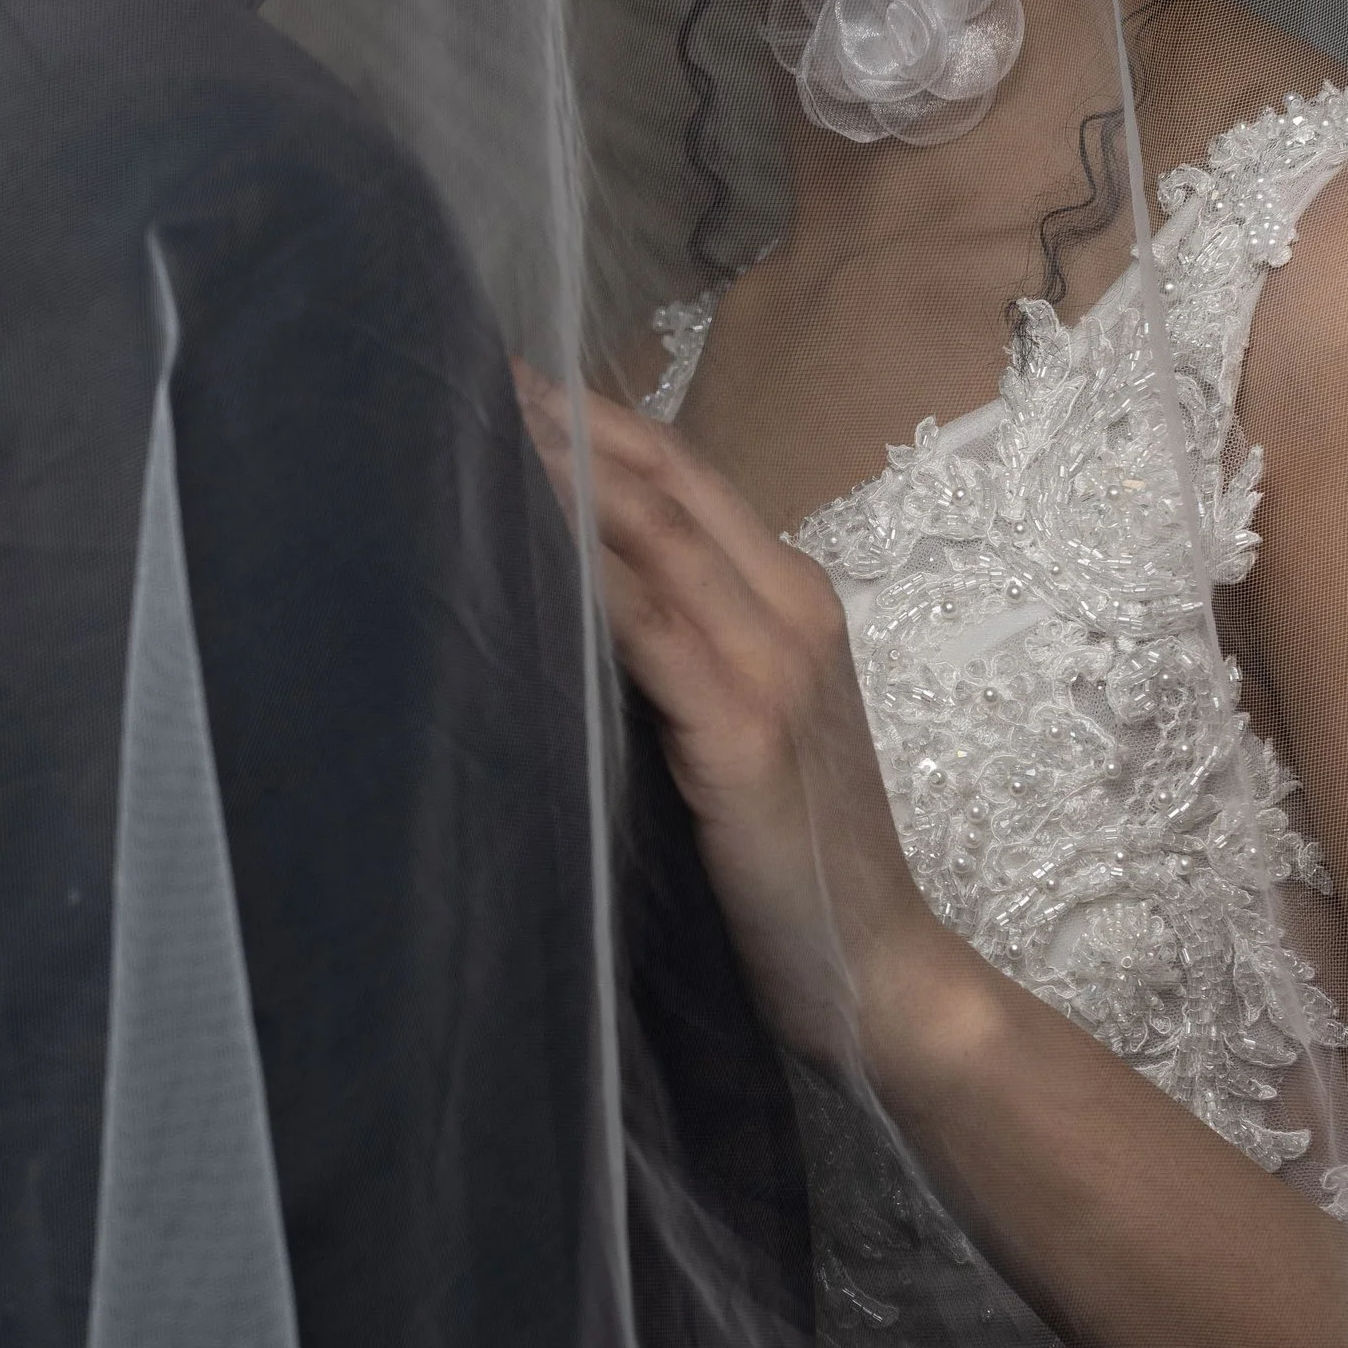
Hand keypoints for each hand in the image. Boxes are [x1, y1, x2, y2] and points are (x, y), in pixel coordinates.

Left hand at [514, 366, 933, 1068]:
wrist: (875, 970)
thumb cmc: (793, 862)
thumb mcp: (740, 729)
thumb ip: (681, 656)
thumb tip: (567, 597)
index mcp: (793, 600)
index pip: (687, 477)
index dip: (597, 420)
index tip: (508, 382)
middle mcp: (791, 611)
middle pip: (667, 479)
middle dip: (567, 419)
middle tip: (472, 377)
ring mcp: (773, 666)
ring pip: (654, 531)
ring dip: (561, 472)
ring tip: (478, 427)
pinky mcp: (742, 731)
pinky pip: (646, 624)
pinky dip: (579, 570)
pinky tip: (518, 541)